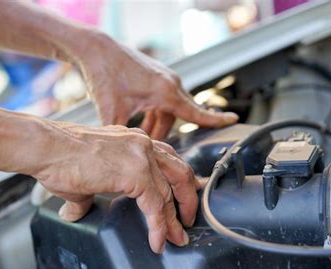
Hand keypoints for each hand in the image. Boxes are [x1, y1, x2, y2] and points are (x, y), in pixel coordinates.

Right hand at [33, 122, 199, 253]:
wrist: (46, 147)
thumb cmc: (60, 157)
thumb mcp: (86, 176)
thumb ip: (89, 194)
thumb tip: (77, 212)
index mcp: (136, 142)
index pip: (168, 163)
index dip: (177, 185)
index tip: (181, 202)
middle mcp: (144, 145)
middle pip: (179, 172)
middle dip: (188, 198)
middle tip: (187, 220)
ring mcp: (142, 157)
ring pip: (171, 191)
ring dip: (176, 218)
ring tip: (178, 237)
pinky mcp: (135, 173)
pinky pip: (155, 205)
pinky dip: (159, 226)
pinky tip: (158, 240)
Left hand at [74, 33, 238, 138]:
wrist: (96, 49)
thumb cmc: (105, 74)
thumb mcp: (112, 111)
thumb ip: (122, 136)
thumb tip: (123, 157)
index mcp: (166, 92)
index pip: (197, 112)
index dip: (216, 120)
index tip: (233, 120)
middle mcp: (169, 83)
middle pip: (179, 116)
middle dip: (167, 134)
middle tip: (157, 150)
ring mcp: (162, 79)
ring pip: (168, 110)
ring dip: (158, 125)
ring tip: (142, 137)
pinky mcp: (154, 77)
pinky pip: (161, 102)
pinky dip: (153, 115)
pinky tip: (140, 123)